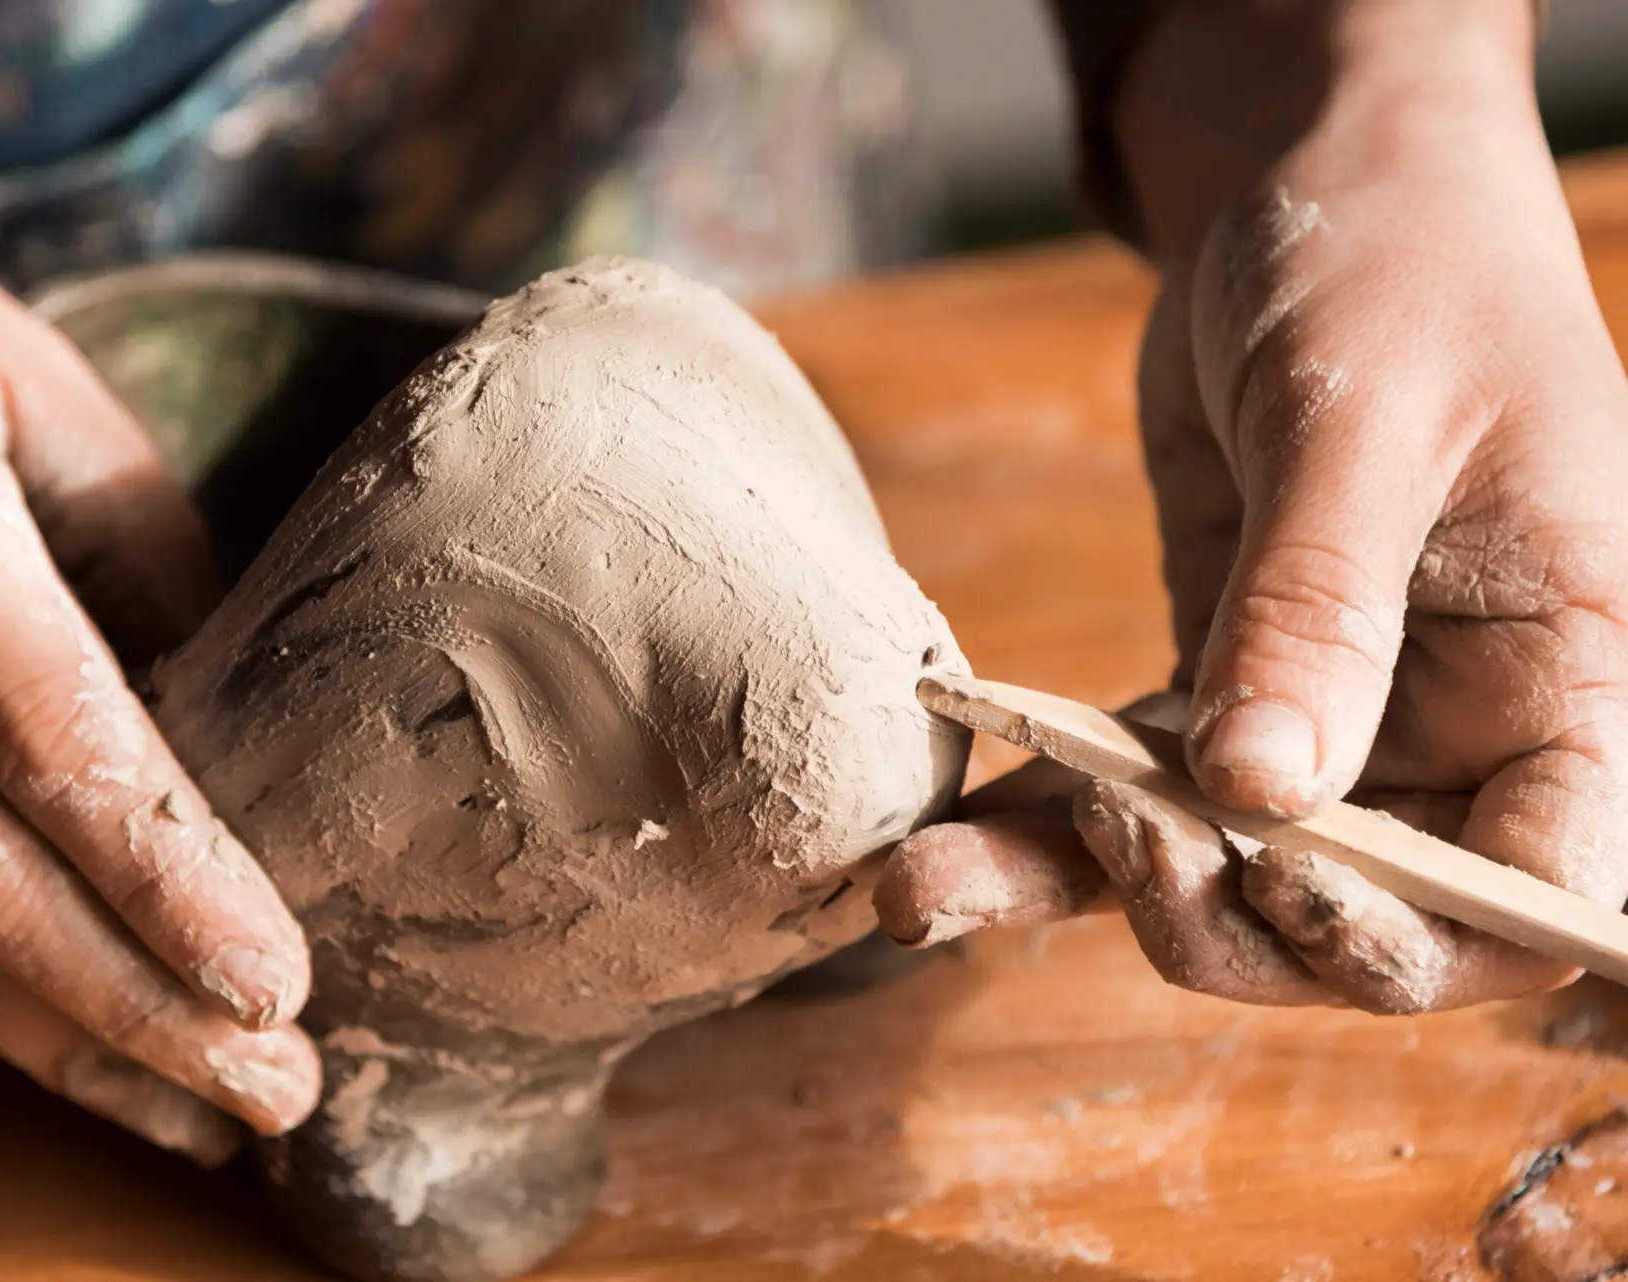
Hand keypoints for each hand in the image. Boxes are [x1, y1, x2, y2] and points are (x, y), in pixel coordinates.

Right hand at [0, 123, 319, 1159]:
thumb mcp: (40, 391)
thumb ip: (147, 557)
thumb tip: (239, 733)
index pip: (47, 730)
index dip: (167, 874)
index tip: (281, 976)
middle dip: (136, 1002)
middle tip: (281, 1087)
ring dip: (63, 1039)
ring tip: (207, 1112)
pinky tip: (75, 1049)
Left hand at [879, 0, 1627, 1010]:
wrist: (1311, 190)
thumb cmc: (1396, 263)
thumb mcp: (1365, 422)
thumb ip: (1319, 608)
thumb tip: (1260, 795)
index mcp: (1561, 677)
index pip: (1537, 884)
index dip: (1425, 932)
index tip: (1290, 878)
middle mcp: (1454, 732)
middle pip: (1359, 922)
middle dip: (1228, 918)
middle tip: (1118, 839)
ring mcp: (1327, 725)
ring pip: (1215, 874)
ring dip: (1072, 892)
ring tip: (921, 892)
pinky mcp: (1211, 690)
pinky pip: (1127, 790)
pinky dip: (1031, 822)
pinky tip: (928, 849)